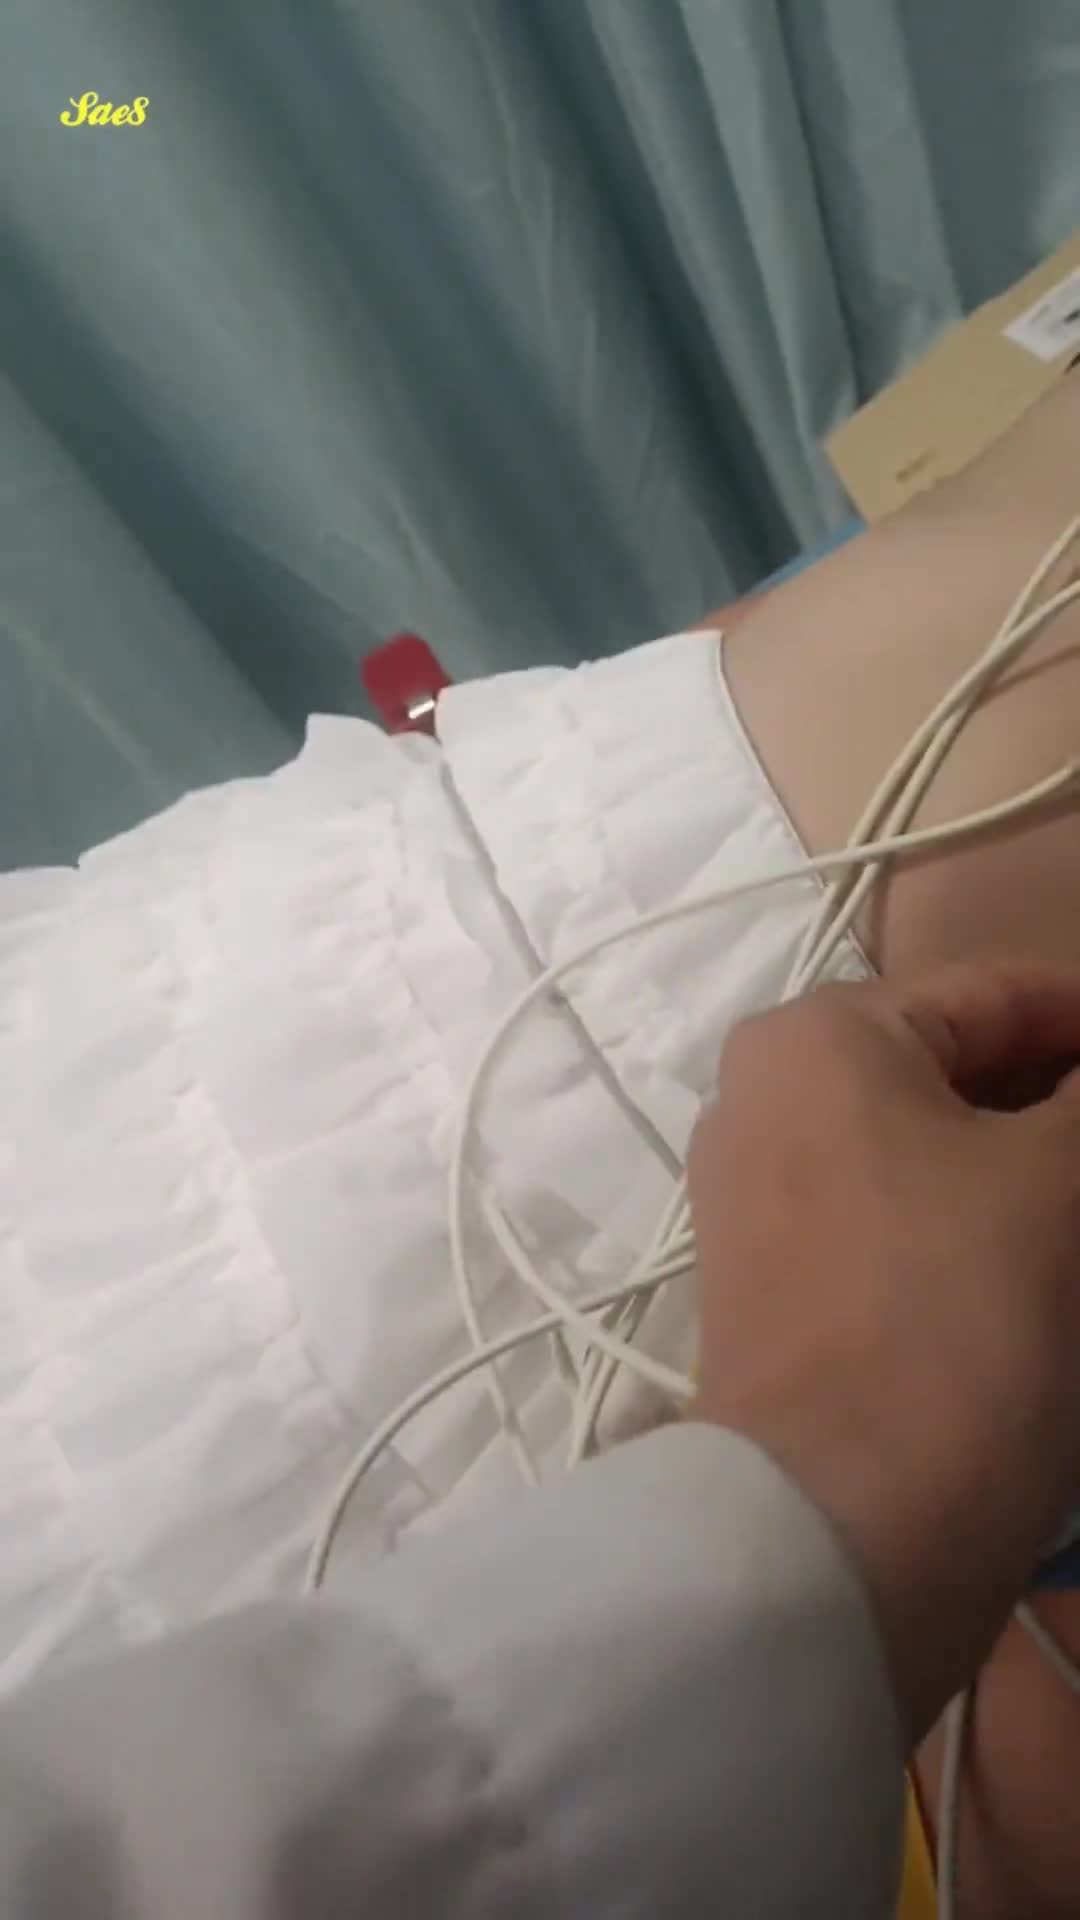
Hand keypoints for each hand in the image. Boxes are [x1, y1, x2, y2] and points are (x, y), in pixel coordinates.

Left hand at [686, 962, 1079, 1740]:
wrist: (842, 1525)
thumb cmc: (959, 1313)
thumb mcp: (1067, 1181)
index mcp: (818, 1039)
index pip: (1002, 996)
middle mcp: (769, 1104)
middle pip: (970, 1080)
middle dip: (1070, 1118)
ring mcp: (768, 1207)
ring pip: (949, 1168)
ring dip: (1046, 1191)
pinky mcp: (788, 1299)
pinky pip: (916, 1240)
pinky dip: (999, 1249)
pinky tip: (1062, 1289)